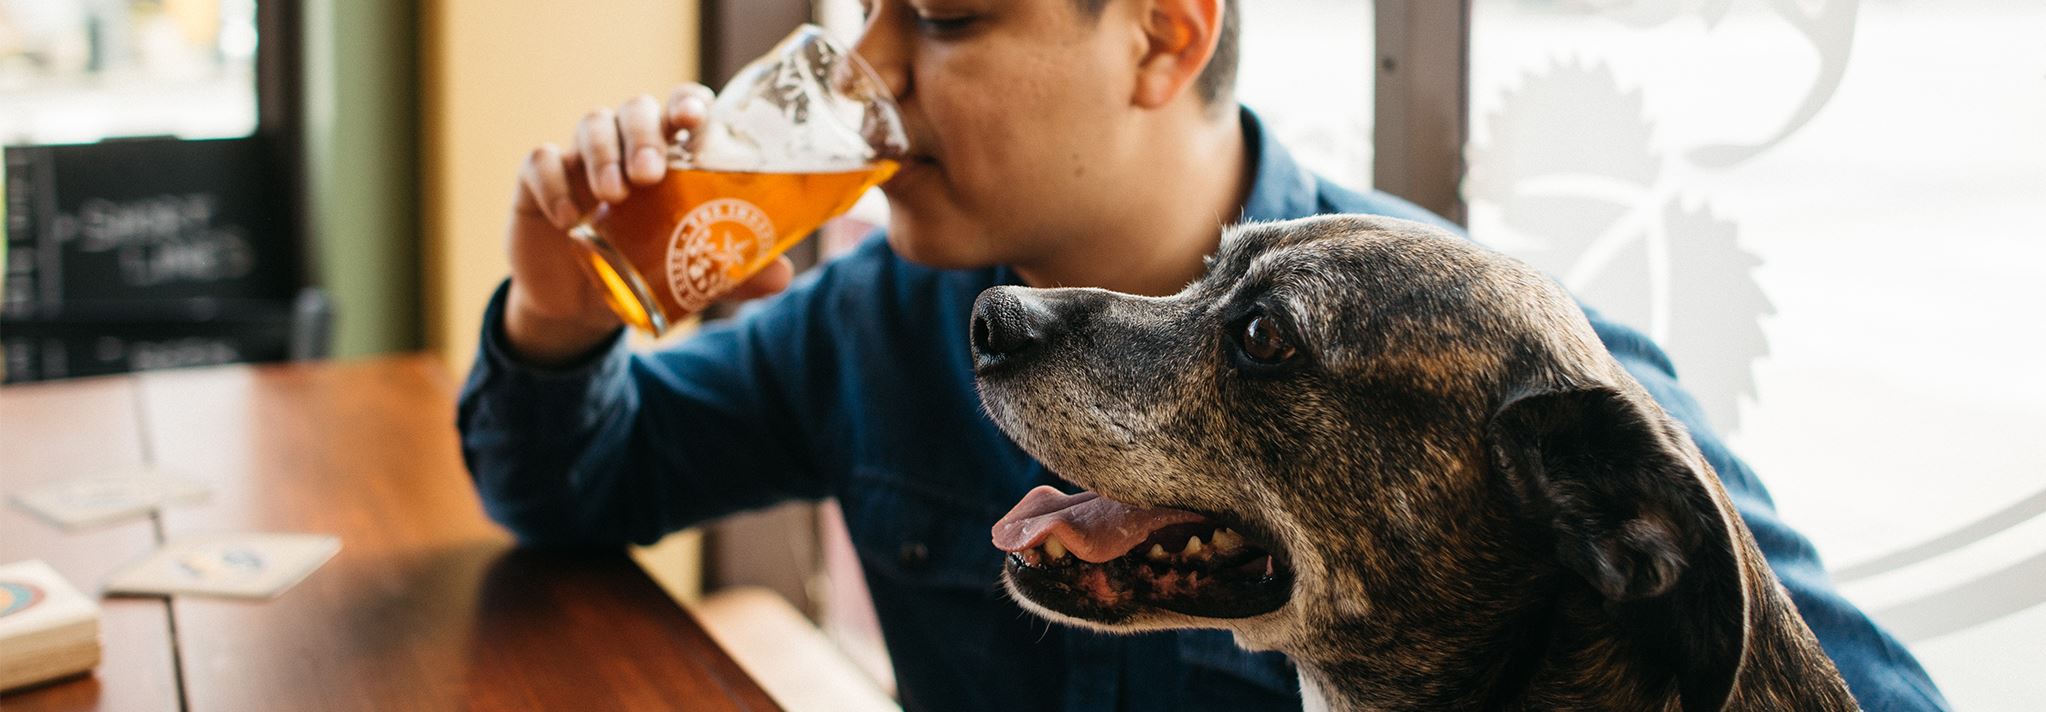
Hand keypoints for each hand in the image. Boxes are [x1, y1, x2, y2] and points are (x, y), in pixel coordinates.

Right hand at [502, 84, 794, 366]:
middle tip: (652, 174)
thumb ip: (735, 272)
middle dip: (646, 133)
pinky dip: (553, 183)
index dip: (687, 104)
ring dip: (604, 153)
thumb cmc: (644, 271)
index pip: (680, 109)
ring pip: (592, 123)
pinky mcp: (538, 180)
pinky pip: (540, 162)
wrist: (580, 306)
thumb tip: (782, 275)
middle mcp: (627, 146)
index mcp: (669, 156)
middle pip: (636, 109)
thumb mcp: (689, 276)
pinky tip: (568, 218)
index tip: (693, 121)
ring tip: (616, 194)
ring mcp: (581, 158)